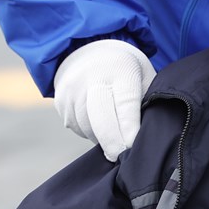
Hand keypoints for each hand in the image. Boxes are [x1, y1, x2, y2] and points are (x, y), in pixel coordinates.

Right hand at [54, 40, 155, 161]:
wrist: (90, 51)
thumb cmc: (126, 71)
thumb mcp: (143, 77)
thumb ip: (148, 101)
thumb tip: (148, 135)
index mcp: (120, 69)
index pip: (125, 104)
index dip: (129, 128)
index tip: (134, 147)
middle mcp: (92, 77)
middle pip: (101, 119)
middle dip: (113, 143)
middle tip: (122, 157)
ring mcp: (72, 88)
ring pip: (87, 126)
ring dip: (101, 138)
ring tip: (114, 135)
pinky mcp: (59, 100)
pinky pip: (75, 126)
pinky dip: (88, 132)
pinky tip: (98, 124)